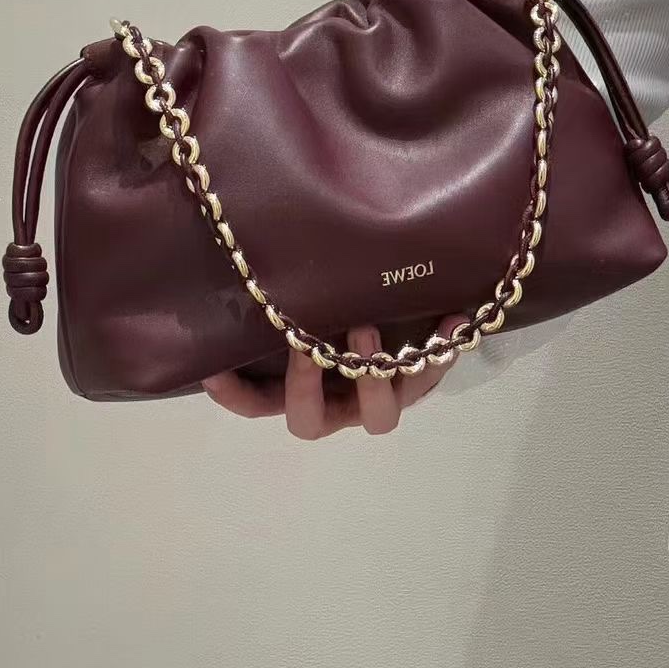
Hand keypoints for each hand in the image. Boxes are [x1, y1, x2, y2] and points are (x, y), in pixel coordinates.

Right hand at [202, 313, 467, 438]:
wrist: (403, 310)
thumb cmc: (340, 304)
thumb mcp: (308, 301)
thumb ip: (281, 290)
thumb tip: (235, 245)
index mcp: (299, 388)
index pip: (257, 403)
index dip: (235, 396)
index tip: (215, 371)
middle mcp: (335, 401)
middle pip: (310, 421)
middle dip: (304, 385)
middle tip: (305, 346)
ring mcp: (377, 397)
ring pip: (377, 415)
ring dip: (371, 375)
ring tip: (367, 328)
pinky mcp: (417, 383)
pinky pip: (429, 375)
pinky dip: (441, 348)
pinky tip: (453, 318)